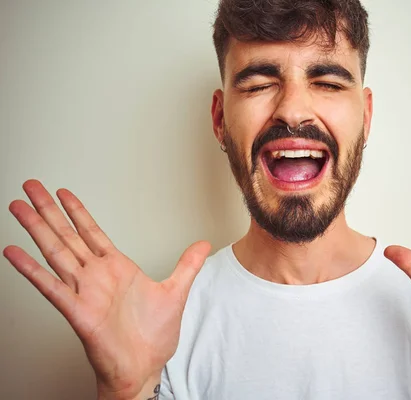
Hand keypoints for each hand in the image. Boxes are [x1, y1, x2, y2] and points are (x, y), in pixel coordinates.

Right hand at [3, 180, 210, 398]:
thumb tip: (203, 245)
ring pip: (56, 253)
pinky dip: (32, 270)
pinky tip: (15, 252)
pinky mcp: (78, 312)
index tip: (63, 193)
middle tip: (31, 185)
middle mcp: (96, 277)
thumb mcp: (177, 292)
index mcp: (116, 269)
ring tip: (19, 207)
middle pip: (68, 235)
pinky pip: (51, 288)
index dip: (77, 212)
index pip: (92, 232)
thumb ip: (187, 265)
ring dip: (37, 229)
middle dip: (49, 210)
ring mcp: (84, 292)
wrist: (144, 368)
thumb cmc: (153, 337)